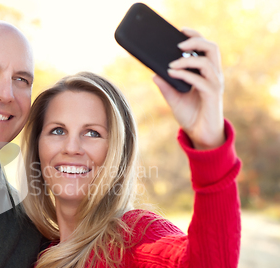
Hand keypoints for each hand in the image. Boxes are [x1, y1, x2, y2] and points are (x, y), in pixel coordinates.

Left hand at [153, 28, 224, 149]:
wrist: (200, 135)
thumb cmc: (189, 115)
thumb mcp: (173, 99)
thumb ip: (166, 86)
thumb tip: (154, 73)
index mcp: (206, 73)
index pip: (205, 48)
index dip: (195, 37)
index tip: (180, 31)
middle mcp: (213, 76)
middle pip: (212, 48)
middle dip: (195, 41)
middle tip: (178, 45)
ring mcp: (214, 85)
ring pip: (208, 62)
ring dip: (187, 59)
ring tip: (171, 63)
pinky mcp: (212, 96)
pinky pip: (201, 80)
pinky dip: (186, 74)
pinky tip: (173, 73)